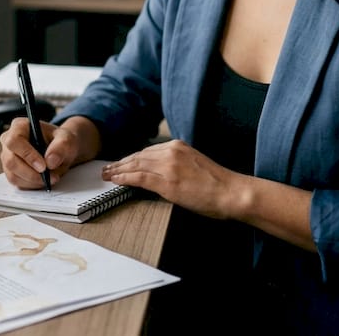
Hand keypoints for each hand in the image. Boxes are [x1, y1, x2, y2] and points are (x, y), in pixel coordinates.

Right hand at [0, 115, 99, 188]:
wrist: (61, 151)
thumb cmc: (60, 141)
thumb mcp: (67, 139)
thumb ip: (61, 146)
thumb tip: (50, 161)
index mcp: (19, 126)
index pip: (14, 141)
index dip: (27, 155)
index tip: (43, 166)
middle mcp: (8, 141)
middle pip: (10, 161)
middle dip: (31, 173)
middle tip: (50, 177)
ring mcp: (7, 157)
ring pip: (13, 174)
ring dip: (33, 181)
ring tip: (51, 178)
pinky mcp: (11, 171)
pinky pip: (16, 182)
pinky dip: (31, 185)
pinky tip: (43, 180)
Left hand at [100, 139, 244, 219]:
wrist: (232, 192)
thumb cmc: (218, 184)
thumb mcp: (194, 166)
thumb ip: (177, 164)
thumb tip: (160, 174)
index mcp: (178, 146)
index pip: (148, 151)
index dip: (131, 158)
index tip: (121, 163)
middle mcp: (171, 151)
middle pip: (138, 156)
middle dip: (121, 163)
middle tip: (107, 168)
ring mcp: (168, 166)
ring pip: (135, 165)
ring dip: (118, 170)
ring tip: (107, 175)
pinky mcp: (167, 182)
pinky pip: (139, 178)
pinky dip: (124, 178)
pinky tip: (116, 181)